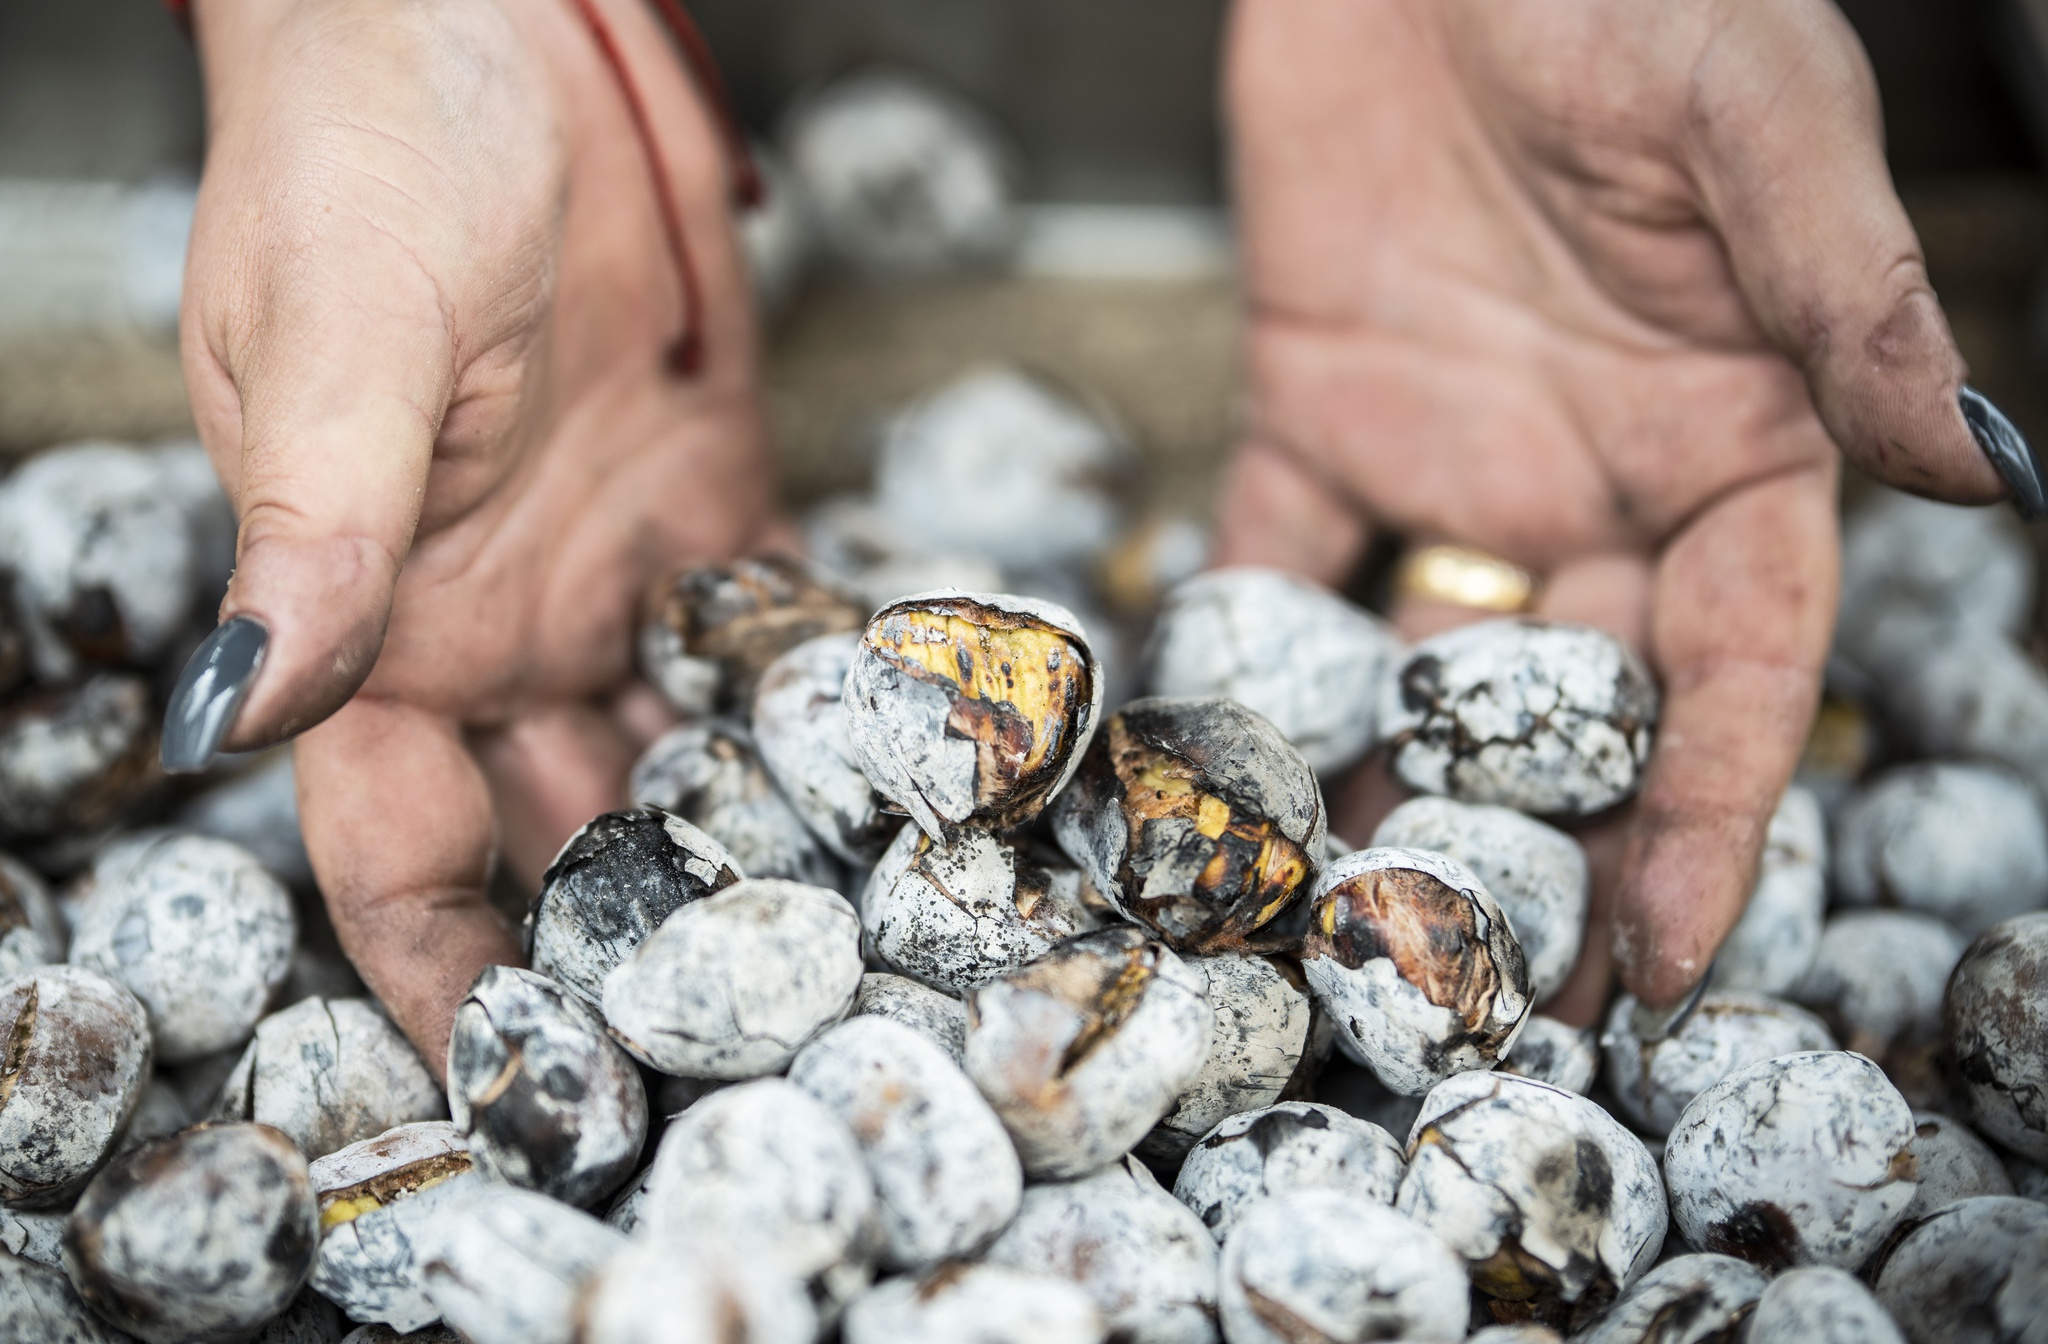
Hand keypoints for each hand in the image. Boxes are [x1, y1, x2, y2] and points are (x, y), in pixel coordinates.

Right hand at [181, 0, 771, 1071]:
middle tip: (768, 1030)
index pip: (398, 854)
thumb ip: (320, 538)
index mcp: (380, 627)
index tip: (534, 1084)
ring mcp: (609, 569)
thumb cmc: (371, 157)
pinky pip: (777, 631)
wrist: (483, 24)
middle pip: (569, 834)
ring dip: (760, 837)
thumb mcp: (341, 350)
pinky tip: (911, 765)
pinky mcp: (711, 498)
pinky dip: (833, 699)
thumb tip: (236, 714)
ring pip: (687, 752)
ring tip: (870, 931)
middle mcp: (496, 626)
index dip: (449, 978)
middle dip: (647, 937)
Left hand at [1215, 0, 2003, 1018]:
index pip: (1739, 666)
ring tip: (1342, 931)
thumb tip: (1970, 477)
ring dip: (1386, 793)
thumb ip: (1841, 300)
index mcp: (1734, 440)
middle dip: (1549, 857)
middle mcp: (1595, 482)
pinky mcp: (1311, 411)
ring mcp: (1448, 461)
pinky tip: (1210, 764)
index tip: (1681, 950)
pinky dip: (1239, 652)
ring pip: (1420, 666)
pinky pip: (1270, 558)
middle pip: (1576, 710)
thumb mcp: (1759, 123)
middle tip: (1501, 1008)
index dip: (1721, 811)